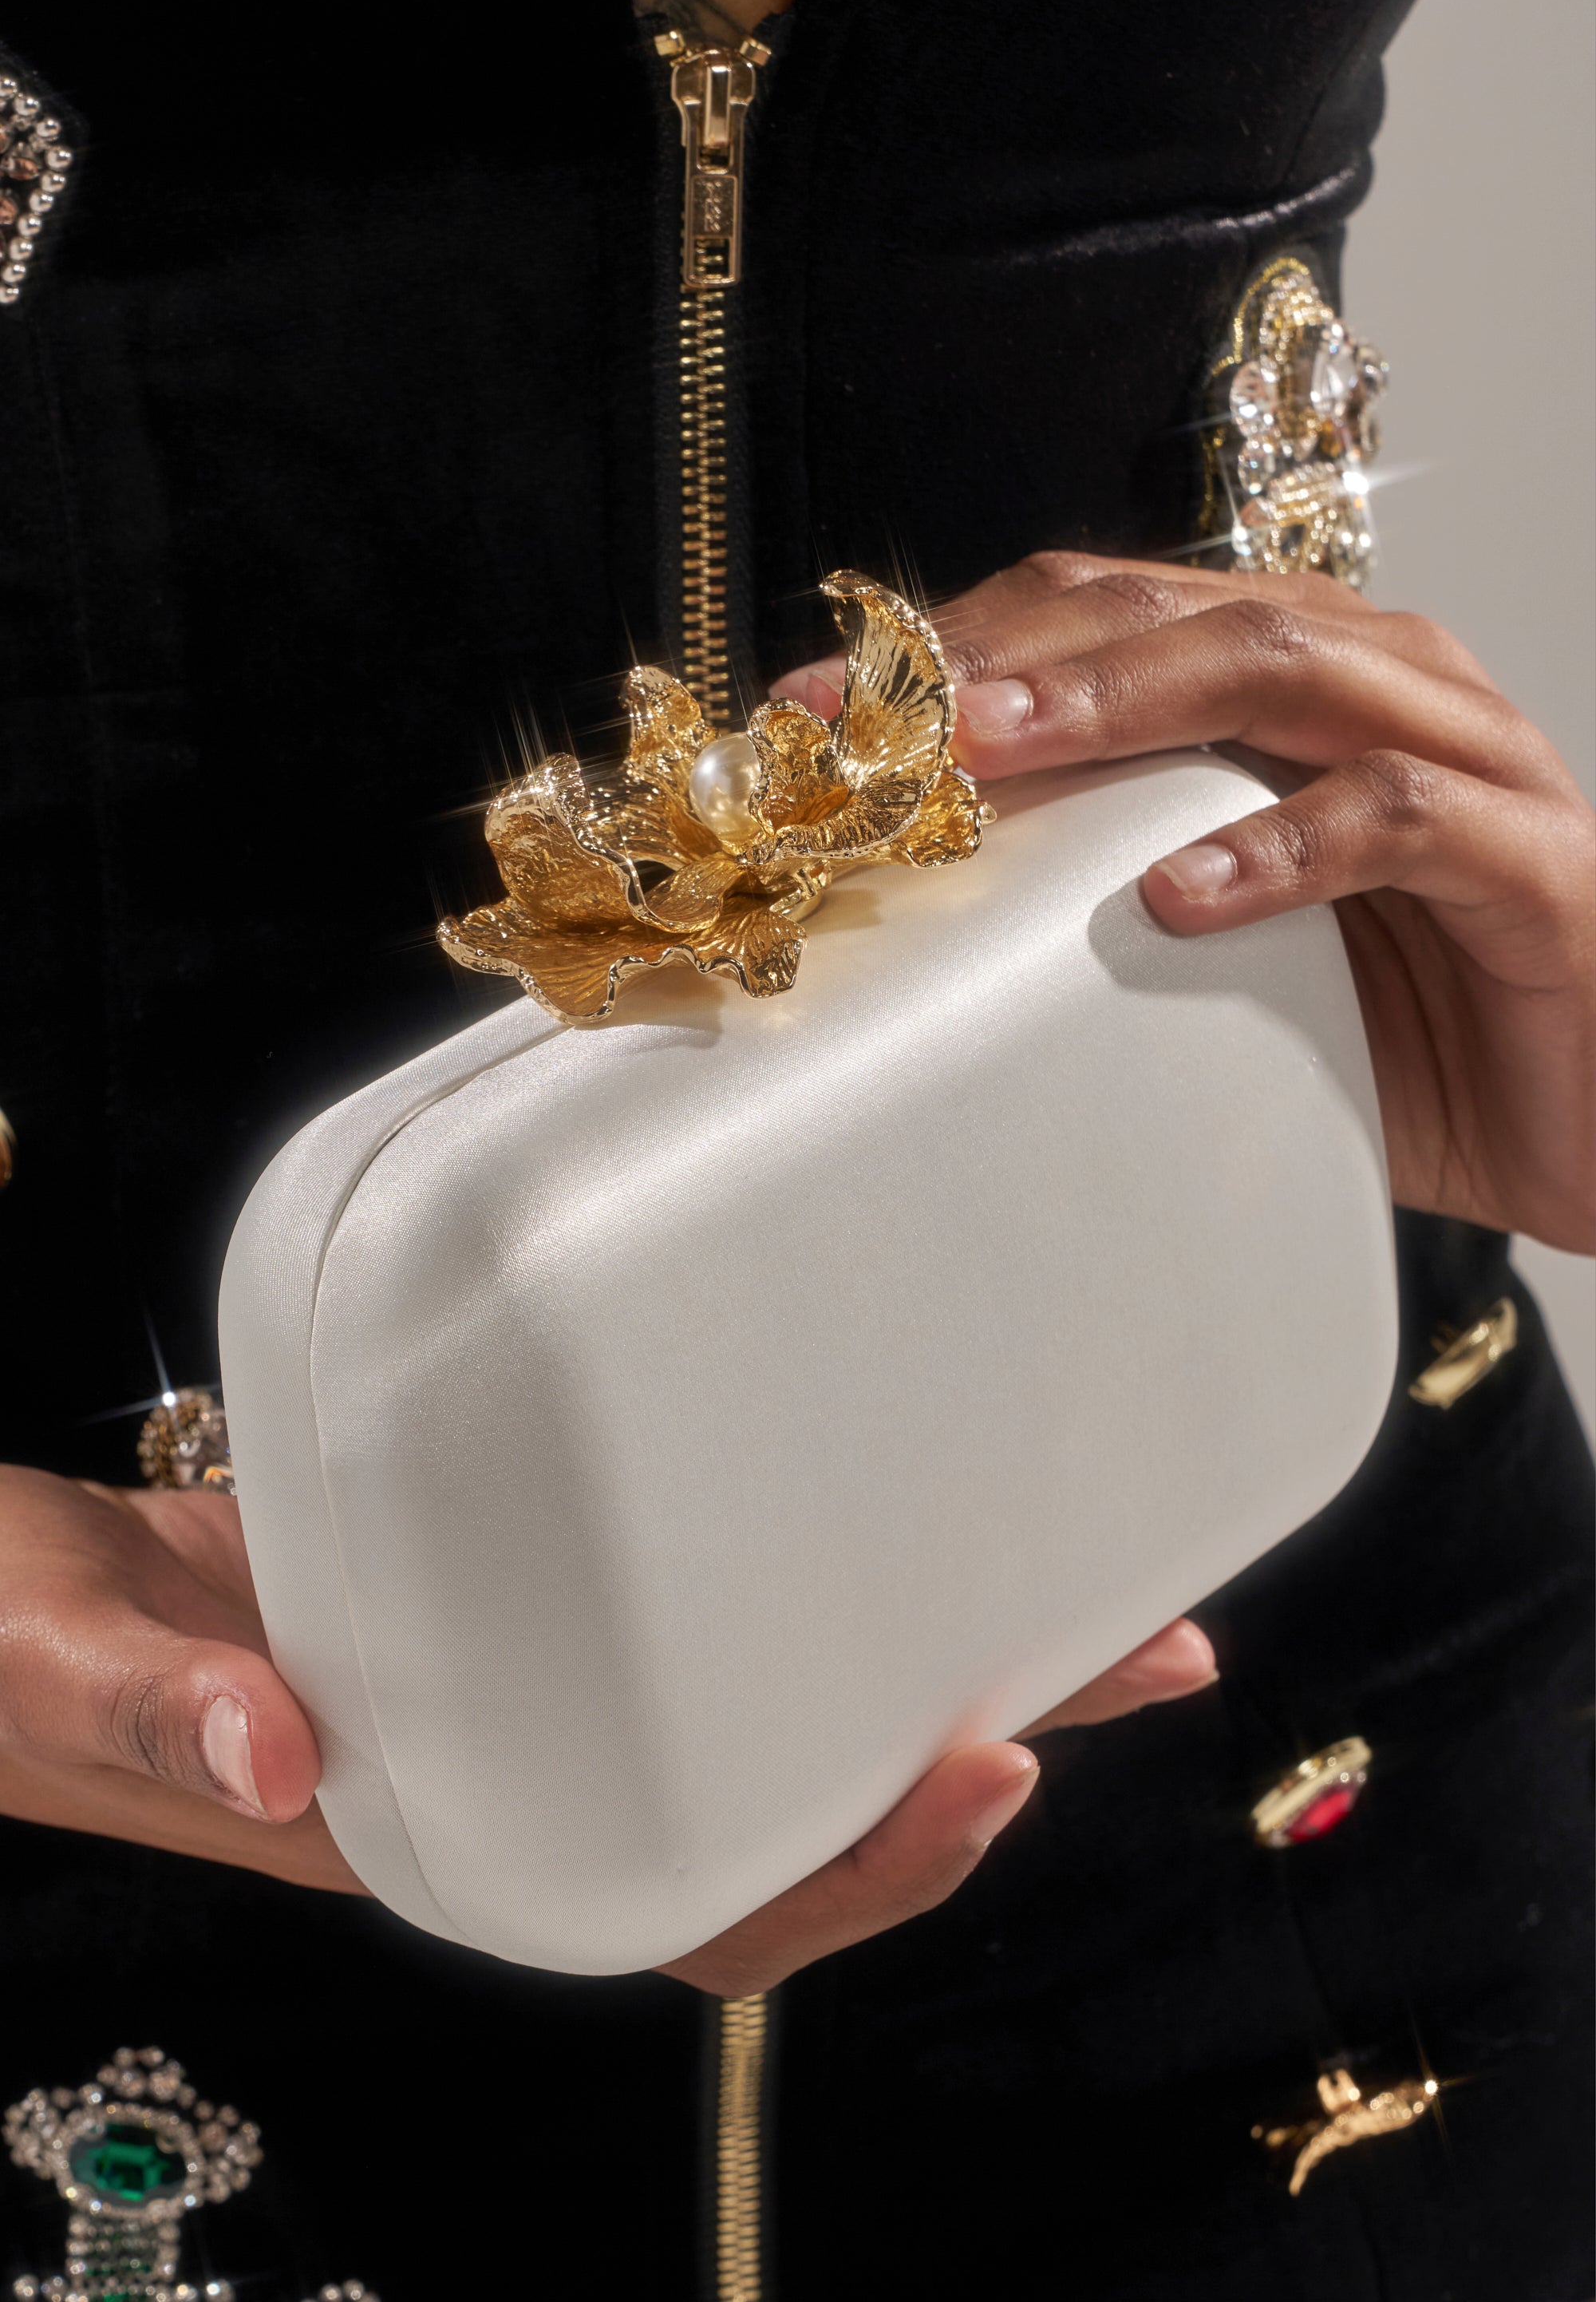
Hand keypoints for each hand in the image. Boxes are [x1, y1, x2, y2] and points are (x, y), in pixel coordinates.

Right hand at [0, 1459, 1214, 1981]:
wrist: (8, 1604)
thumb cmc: (21, 1662)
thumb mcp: (64, 1679)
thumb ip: (151, 1718)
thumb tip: (270, 1758)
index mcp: (461, 1837)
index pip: (697, 1902)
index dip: (855, 1868)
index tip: (984, 1772)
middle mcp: (536, 1768)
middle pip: (796, 1787)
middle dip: (977, 1740)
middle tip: (1148, 1651)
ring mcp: (541, 1670)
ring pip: (774, 1682)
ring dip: (934, 1637)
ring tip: (1094, 1566)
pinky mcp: (523, 1566)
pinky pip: (699, 1579)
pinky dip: (806, 1550)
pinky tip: (877, 1475)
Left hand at [775, 553, 1595, 1250]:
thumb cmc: (1409, 1022)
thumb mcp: (1229, 945)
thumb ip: (1109, 889)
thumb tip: (917, 909)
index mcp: (1294, 684)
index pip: (1103, 612)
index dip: (954, 645)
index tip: (815, 711)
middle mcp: (1377, 683)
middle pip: (1172, 609)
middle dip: (1005, 654)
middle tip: (871, 720)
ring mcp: (1465, 755)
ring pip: (1281, 668)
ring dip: (1120, 702)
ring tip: (991, 756)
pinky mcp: (1531, 857)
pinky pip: (1397, 816)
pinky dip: (1282, 843)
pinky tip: (1180, 892)